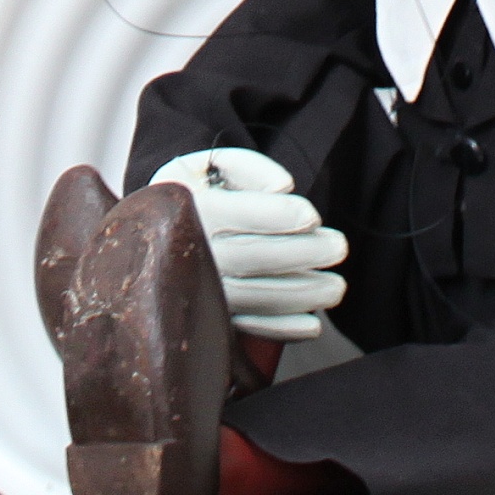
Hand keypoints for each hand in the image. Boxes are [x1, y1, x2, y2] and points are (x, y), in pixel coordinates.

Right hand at [150, 148, 346, 341]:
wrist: (156, 229)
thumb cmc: (198, 192)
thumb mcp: (211, 164)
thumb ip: (249, 167)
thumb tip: (284, 187)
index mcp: (192, 206)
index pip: (238, 212)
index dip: (277, 216)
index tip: (312, 216)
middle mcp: (191, 249)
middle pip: (251, 256)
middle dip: (301, 254)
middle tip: (338, 247)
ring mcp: (199, 286)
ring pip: (254, 295)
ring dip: (301, 294)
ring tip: (336, 287)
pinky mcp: (209, 313)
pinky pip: (245, 326)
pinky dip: (280, 329)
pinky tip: (312, 325)